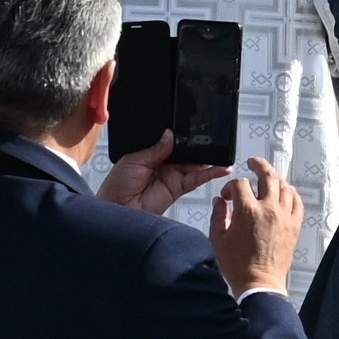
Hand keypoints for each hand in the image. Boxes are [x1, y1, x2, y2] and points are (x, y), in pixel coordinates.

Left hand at [99, 131, 226, 216]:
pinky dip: (211, 173)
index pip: (172, 141)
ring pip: (195, 163)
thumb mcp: (133, 160)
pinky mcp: (179, 189)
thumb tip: (171, 134)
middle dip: (198, 144)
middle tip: (211, 136)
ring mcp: (173, 176)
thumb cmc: (116, 187)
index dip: (183, 135)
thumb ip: (155, 149)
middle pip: (187, 151)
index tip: (195, 126)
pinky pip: (198, 179)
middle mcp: (164, 164)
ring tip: (221, 150)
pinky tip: (221, 168)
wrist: (116, 211)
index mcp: (151, 154)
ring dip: (208, 158)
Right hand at [197, 154, 306, 297]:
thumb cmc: (237, 264)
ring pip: (284, 186)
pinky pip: (297, 202)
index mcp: (247, 211)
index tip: (227, 195)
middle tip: (253, 162)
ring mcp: (284, 216)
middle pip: (268, 176)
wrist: (259, 283)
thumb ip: (218, 216)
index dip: (231, 186)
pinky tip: (285, 192)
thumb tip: (220, 201)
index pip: (240, 184)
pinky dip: (291, 193)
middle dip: (259, 165)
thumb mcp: (218, 240)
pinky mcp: (294, 225)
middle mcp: (268, 209)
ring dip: (275, 178)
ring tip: (267, 177)